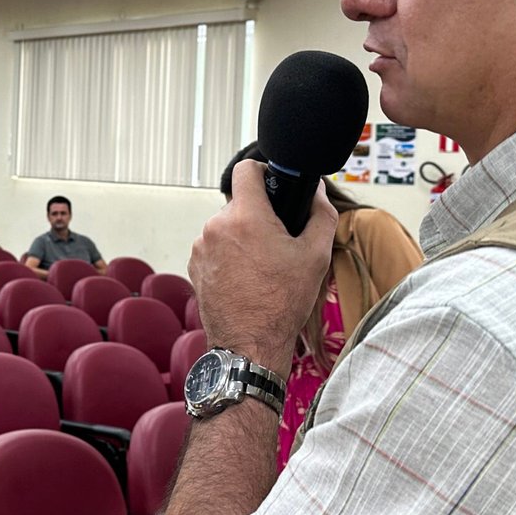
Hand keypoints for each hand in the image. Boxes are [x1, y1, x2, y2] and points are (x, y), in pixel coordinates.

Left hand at [188, 161, 336, 371]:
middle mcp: (216, 227)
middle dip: (258, 216)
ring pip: (226, 227)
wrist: (250, 345)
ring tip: (262, 266)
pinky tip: (246, 278)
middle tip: (278, 241)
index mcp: (245, 217)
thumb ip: (321, 214)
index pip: (246, 169)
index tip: (275, 185)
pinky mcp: (194, 266)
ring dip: (242, 238)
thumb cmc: (282, 303)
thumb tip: (317, 191)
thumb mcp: (316, 255)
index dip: (264, 172)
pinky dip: (229, 256)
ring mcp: (201, 248)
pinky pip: (214, 248)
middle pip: (239, 204)